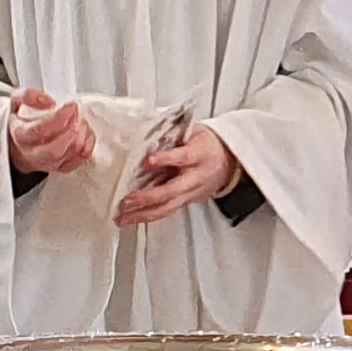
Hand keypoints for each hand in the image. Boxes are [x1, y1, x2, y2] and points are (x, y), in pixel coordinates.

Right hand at [7, 90, 96, 177]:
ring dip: (79, 138)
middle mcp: (32, 153)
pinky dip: (85, 150)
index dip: (58, 119)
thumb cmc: (20, 121)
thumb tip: (49, 102)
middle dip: (71, 131)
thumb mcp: (16, 101)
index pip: (38, 131)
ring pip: (65, 158)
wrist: (17, 143)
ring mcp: (46, 163)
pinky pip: (75, 163)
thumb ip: (29, 96)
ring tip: (82, 121)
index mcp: (20, 135)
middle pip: (53, 150)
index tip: (71, 106)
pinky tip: (87, 135)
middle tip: (79, 115)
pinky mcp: (59, 167)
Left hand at [118, 126, 236, 226]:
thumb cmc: (206, 145)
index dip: (166, 159)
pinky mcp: (186, 202)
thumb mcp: (192, 131)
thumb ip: (171, 134)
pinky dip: (147, 217)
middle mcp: (196, 177)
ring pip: (168, 207)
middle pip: (172, 190)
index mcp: (199, 155)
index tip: (148, 161)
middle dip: (148, 197)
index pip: (183, 157)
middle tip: (128, 200)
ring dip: (143, 214)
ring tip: (123, 216)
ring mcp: (191, 193)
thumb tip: (147, 135)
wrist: (228, 162)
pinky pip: (166, 211)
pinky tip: (133, 218)